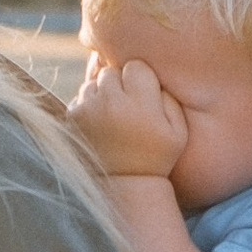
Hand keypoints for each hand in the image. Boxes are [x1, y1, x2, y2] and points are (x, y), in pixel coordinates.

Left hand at [68, 51, 188, 180]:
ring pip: (94, 82)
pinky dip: (89, 106)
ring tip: (114, 118)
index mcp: (140, 104)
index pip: (136, 67)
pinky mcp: (73, 118)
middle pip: (111, 71)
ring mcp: (88, 110)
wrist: (125, 184)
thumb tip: (148, 70)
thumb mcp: (179, 130)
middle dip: (120, 85)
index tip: (144, 100)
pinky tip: (101, 125)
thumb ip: (168, 95)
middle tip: (128, 108)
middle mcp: (111, 103)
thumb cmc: (158, 155)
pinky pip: (81, 97)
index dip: (141, 80)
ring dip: (103, 94)